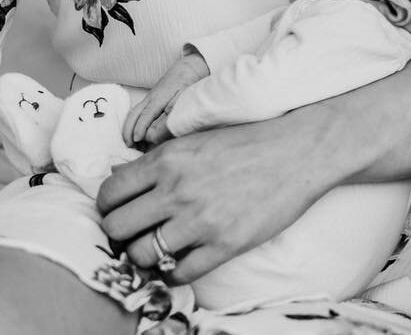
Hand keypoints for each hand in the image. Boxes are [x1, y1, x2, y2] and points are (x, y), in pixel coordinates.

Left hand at [98, 112, 331, 282]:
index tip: (119, 211)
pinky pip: (178, 272)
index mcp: (169, 159)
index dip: (108, 206)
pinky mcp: (224, 244)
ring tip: (158, 248)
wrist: (301, 150)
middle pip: (116, 227)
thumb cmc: (252, 140)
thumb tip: (121, 176)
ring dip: (144, 255)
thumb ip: (161, 159)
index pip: (110, 192)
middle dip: (120, 233)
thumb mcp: (199, 138)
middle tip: (135, 232)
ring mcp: (200, 220)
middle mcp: (177, 189)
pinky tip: (183, 260)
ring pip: (140, 254)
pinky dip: (174, 271)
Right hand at [123, 51, 208, 146]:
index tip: (136, 141)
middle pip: (133, 115)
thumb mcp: (184, 97)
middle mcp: (150, 98)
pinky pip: (137, 111)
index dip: (139, 129)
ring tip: (130, 143)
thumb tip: (160, 125)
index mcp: (158, 98)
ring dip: (128, 128)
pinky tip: (136, 131)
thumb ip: (171, 111)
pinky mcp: (152, 98)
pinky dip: (133, 122)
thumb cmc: (189, 81)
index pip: (145, 116)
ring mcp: (149, 97)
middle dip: (128, 131)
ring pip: (133, 113)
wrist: (190, 66)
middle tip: (129, 147)